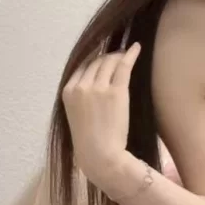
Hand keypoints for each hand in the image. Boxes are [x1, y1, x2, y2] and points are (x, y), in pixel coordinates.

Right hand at [62, 43, 140, 187]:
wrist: (100, 156)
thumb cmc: (90, 144)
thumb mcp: (76, 118)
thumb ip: (80, 101)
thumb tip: (90, 90)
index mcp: (67, 92)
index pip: (81, 68)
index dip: (93, 61)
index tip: (102, 59)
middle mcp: (81, 86)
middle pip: (95, 63)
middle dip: (106, 57)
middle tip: (117, 56)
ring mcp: (98, 87)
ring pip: (108, 62)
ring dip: (117, 56)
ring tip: (125, 54)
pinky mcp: (116, 92)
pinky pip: (123, 66)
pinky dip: (130, 55)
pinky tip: (137, 48)